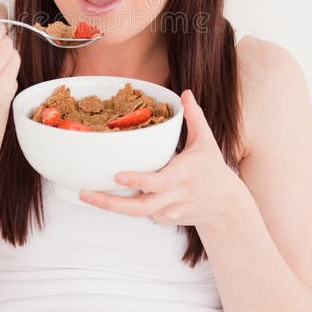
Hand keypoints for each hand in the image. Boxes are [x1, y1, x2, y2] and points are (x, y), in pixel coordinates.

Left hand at [79, 89, 243, 230]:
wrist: (225, 207)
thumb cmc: (212, 169)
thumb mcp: (206, 141)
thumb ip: (194, 117)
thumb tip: (185, 92)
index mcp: (183, 175)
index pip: (158, 182)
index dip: (137, 180)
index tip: (117, 175)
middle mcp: (174, 196)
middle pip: (140, 207)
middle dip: (110, 203)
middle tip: (85, 193)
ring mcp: (168, 211)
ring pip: (137, 212)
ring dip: (111, 205)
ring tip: (86, 195)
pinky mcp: (164, 219)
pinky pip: (142, 212)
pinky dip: (126, 204)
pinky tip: (110, 195)